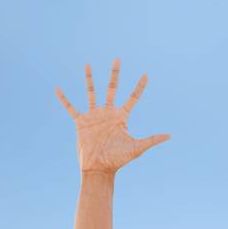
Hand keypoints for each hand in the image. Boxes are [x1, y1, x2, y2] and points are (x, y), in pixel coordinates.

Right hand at [55, 59, 168, 173]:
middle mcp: (107, 113)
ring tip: (87, 64)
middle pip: (111, 88)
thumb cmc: (117, 160)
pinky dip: (64, 99)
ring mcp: (93, 116)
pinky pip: (71, 108)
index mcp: (120, 117)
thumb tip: (170, 136)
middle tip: (117, 59)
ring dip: (89, 79)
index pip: (132, 97)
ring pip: (91, 92)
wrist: (98, 169)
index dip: (139, 86)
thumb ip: (152, 139)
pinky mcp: (80, 122)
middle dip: (114, 74)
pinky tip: (57, 89)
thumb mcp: (136, 148)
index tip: (146, 74)